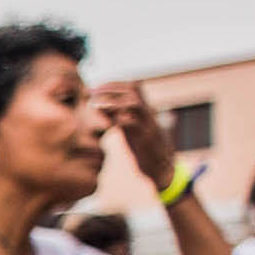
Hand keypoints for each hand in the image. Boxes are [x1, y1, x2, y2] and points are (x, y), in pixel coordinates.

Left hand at [96, 82, 176, 196]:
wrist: (164, 170)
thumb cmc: (145, 150)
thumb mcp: (130, 131)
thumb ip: (118, 118)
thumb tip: (100, 107)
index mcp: (146, 110)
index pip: (133, 86)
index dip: (113, 84)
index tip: (94, 88)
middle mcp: (149, 114)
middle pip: (134, 89)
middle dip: (110, 88)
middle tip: (91, 93)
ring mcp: (148, 125)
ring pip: (134, 104)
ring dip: (112, 101)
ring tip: (94, 104)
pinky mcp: (145, 140)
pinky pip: (132, 124)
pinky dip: (117, 120)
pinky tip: (104, 123)